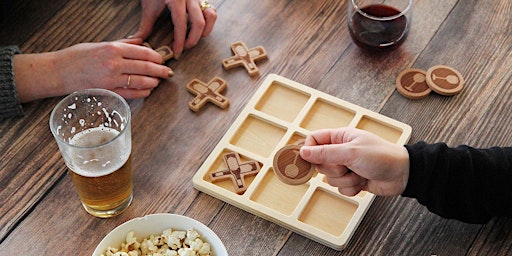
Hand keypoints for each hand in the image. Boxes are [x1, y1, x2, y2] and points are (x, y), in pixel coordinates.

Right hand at [14, 39, 172, 101]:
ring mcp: (112, 79)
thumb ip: (122, 44)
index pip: (143, 52)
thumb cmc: (77, 57)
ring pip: (141, 81)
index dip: (156, 56)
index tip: (161, 59)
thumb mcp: (100, 45)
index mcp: (113, 49)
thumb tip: (140, 42)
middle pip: (145, 67)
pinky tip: (147, 91)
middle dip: (160, 70)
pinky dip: (142, 92)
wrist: (58, 72)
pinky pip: (131, 93)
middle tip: (167, 72)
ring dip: (153, 82)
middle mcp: (114, 64)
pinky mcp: (109, 92)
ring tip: (157, 81)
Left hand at [133, 0, 216, 58]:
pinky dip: (209, 23)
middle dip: (193, 39)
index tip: (177, 52)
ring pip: (210, 16)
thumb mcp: (149, 7)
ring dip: (204, 31)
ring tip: (195, 38)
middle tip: (185, 48)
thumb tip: (137, 42)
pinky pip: (212, 11)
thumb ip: (145, 26)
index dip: (180, 41)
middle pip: (198, 22)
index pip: (181, 24)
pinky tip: (200, 30)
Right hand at [299, 127, 409, 196]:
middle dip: (334, 169)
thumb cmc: (380, 156)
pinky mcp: (352, 180)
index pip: (314, 140)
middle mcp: (341, 151)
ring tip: (360, 173)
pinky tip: (364, 182)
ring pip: (330, 179)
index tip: (310, 160)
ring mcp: (347, 167)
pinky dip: (352, 188)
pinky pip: (341, 189)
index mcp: (340, 137)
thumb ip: (325, 153)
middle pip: (321, 163)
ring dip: (345, 180)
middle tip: (347, 166)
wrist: (403, 174)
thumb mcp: (350, 152)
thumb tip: (303, 151)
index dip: (310, 150)